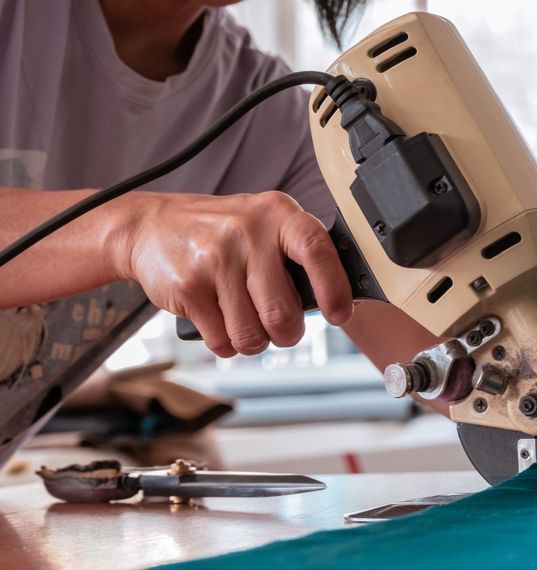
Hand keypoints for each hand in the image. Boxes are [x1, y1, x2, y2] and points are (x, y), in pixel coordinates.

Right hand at [112, 190, 351, 356]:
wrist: (150, 225)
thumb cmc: (220, 232)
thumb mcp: (263, 225)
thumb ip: (297, 255)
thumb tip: (337, 300)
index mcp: (277, 213)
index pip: (316, 249)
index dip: (334, 288)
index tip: (340, 313)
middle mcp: (248, 233)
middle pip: (282, 312)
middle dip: (286, 333)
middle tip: (280, 328)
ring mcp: (216, 259)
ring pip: (251, 334)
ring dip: (253, 341)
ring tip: (245, 321)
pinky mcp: (189, 287)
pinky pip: (221, 340)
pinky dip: (225, 342)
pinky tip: (219, 319)